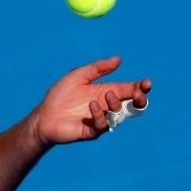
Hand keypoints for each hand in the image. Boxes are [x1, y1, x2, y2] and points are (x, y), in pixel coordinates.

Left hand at [29, 56, 150, 145]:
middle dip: (140, 99)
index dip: (141, 87)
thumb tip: (119, 59)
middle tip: (138, 94)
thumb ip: (98, 68)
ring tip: (107, 94)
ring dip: (117, 104)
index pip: (130, 90)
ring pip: (120, 115)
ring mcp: (101, 120)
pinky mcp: (92, 131)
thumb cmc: (60, 95)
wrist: (44, 115)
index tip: (146, 83)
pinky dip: (100, 114)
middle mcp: (107, 107)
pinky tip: (91, 106)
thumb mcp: (79, 75)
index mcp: (107, 91)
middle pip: (133, 106)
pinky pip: (103, 124)